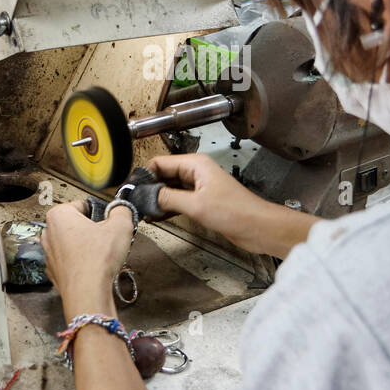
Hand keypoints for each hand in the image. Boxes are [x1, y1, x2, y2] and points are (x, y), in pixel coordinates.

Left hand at [41, 200, 133, 319]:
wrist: (87, 293)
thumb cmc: (97, 261)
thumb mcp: (120, 226)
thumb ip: (122, 210)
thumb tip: (121, 209)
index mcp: (59, 216)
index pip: (84, 205)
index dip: (101, 213)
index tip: (108, 222)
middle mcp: (49, 233)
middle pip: (77, 224)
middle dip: (93, 229)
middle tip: (106, 238)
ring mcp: (49, 254)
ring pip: (74, 243)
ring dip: (87, 246)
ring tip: (102, 254)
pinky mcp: (55, 272)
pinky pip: (72, 261)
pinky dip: (82, 262)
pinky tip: (94, 266)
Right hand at [148, 154, 317, 258]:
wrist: (257, 227)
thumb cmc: (235, 212)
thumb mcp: (196, 205)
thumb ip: (168, 198)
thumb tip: (147, 195)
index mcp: (196, 164)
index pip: (160, 163)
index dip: (145, 175)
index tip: (132, 189)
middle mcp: (196, 172)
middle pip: (164, 175)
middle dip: (149, 188)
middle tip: (134, 203)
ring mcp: (200, 187)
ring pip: (170, 189)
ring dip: (158, 199)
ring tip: (142, 211)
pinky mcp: (203, 201)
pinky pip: (179, 200)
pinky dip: (168, 207)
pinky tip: (157, 216)